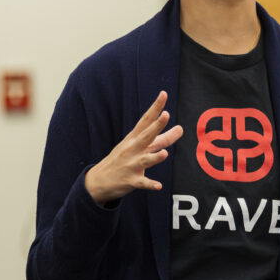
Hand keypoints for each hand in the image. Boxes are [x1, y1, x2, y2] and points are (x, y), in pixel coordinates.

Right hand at [84, 91, 183, 205]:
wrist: (98, 181)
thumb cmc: (124, 159)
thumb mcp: (140, 146)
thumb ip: (162, 138)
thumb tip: (181, 129)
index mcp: (134, 138)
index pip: (146, 120)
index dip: (155, 107)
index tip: (163, 94)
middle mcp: (133, 149)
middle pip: (146, 136)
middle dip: (156, 126)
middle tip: (166, 115)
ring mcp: (131, 165)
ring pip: (145, 160)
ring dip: (154, 157)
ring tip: (164, 153)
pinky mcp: (131, 180)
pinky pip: (142, 182)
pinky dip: (150, 184)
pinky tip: (159, 186)